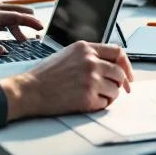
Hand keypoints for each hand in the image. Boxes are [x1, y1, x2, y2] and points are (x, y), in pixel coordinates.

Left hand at [0, 5, 44, 56]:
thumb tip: (4, 52)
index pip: (13, 16)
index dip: (29, 21)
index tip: (40, 27)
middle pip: (14, 11)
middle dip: (28, 19)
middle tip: (39, 28)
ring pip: (10, 15)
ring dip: (20, 25)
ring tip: (24, 40)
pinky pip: (4, 20)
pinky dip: (12, 26)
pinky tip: (15, 36)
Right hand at [0, 41, 133, 119]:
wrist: (27, 91)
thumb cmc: (45, 75)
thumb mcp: (68, 55)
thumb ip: (89, 56)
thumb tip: (112, 64)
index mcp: (85, 49)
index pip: (118, 52)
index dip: (126, 65)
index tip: (128, 76)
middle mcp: (90, 62)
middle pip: (120, 73)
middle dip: (118, 84)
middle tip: (110, 90)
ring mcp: (90, 79)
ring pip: (115, 90)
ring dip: (108, 95)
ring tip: (92, 96)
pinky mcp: (87, 97)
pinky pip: (105, 103)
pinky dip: (99, 105)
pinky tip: (85, 102)